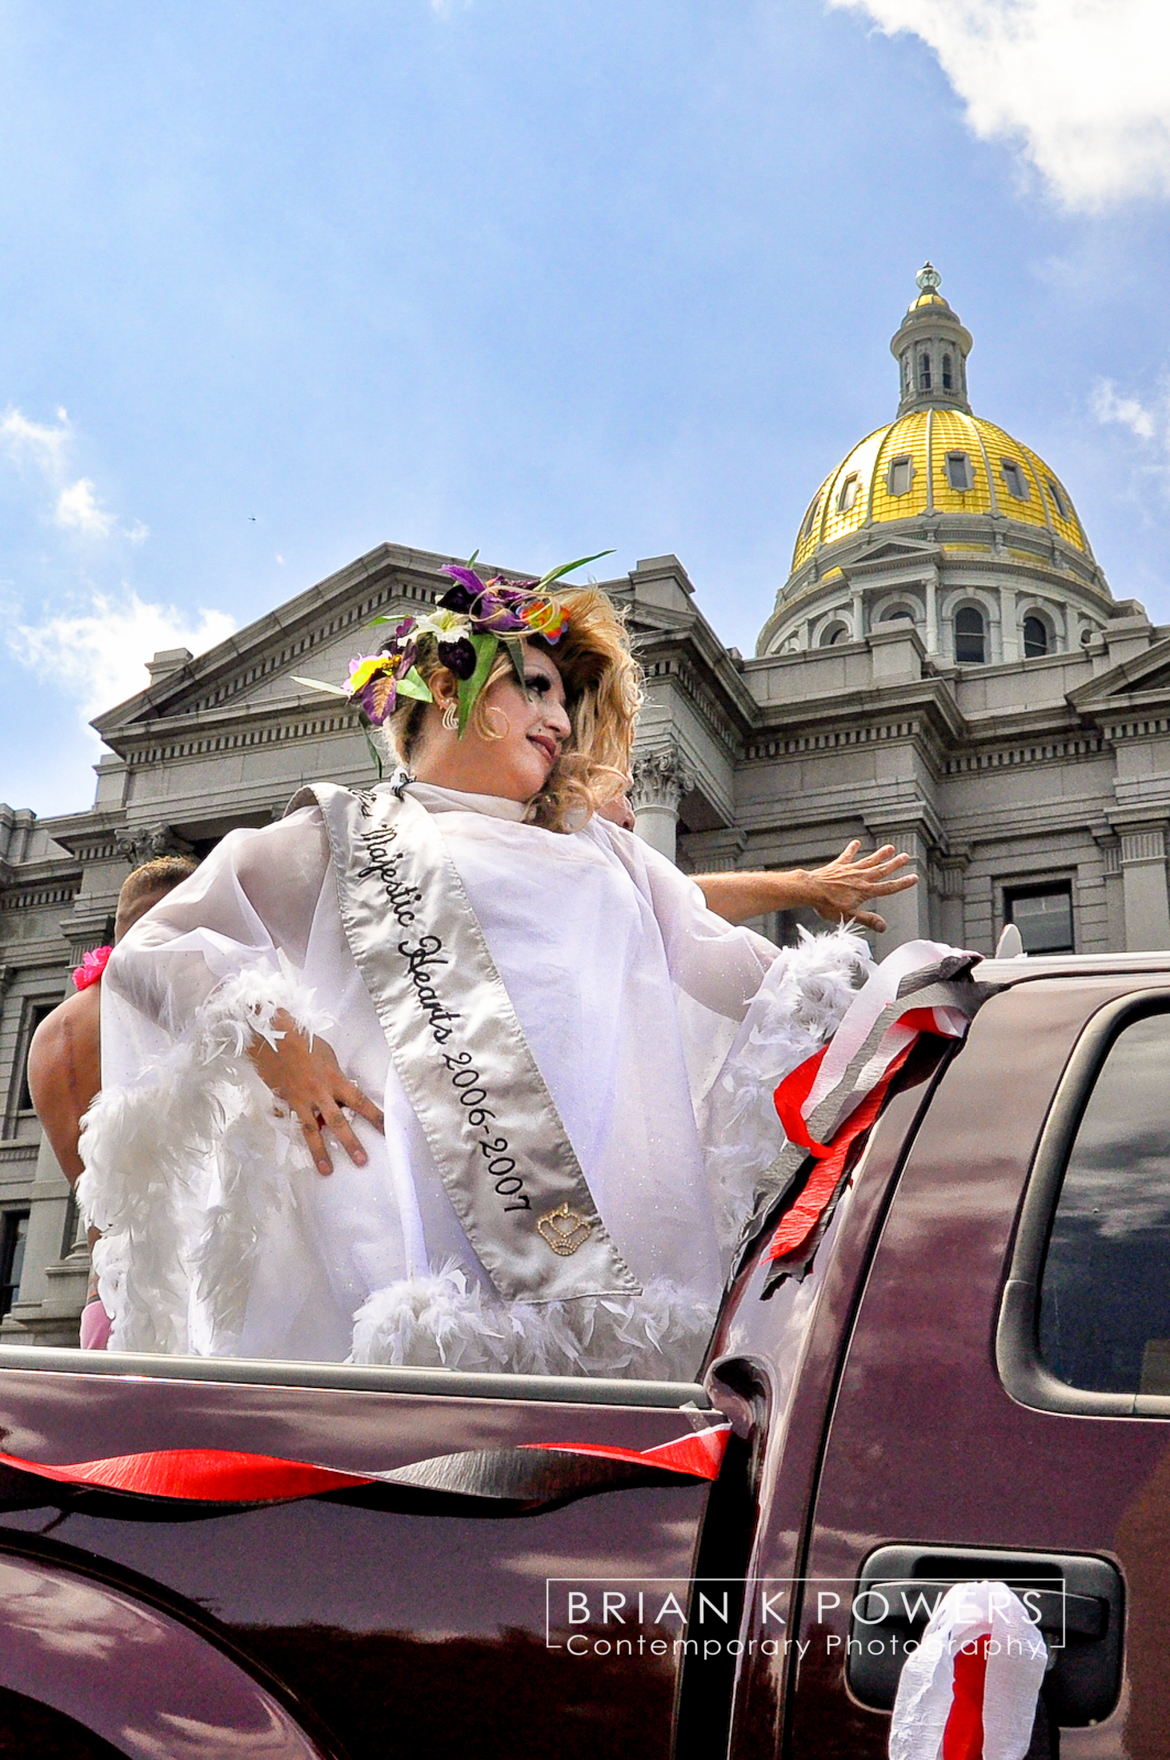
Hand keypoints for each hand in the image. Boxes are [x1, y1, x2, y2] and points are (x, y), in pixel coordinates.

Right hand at [248, 1010, 384, 1174]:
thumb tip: (339, 1092)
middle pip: (338, 1122)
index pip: (360, 1101)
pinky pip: (291, 1120)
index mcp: (335, 1079)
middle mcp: (320, 1093)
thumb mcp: (327, 1055)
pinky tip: (296, 1148)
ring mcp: (300, 1100)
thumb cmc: (302, 1041)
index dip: (375, 1117)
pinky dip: (293, 1131)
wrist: (271, 1035)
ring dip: (320, 1151)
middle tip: (362, 1161)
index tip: (387, 1131)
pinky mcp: (284, 1102)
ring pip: (312, 1130)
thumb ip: (334, 1076)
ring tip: (326, 1170)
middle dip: (351, 1143)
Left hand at [802, 841, 917, 933]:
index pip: (888, 887)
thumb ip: (867, 920)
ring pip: (868, 861)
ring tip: (890, 848)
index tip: (913, 877)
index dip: (902, 883)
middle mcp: (859, 878)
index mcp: (864, 891)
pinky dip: (852, 849)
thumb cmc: (827, 904)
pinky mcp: (838, 866)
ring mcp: (849, 870)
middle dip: (894, 864)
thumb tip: (883, 927)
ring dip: (880, 855)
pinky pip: (847, 856)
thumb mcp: (849, 915)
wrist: (809, 890)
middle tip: (906, 856)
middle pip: (881, 870)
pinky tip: (857, 842)